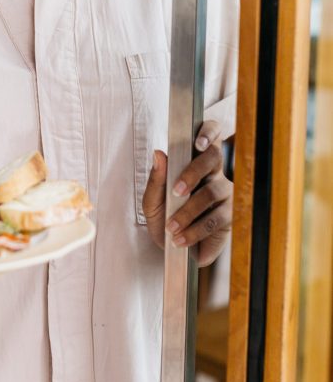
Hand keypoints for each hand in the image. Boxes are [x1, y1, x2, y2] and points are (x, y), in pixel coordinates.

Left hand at [141, 119, 232, 266]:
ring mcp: (225, 192)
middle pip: (214, 157)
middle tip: (176, 191)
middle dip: (194, 172)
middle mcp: (213, 172)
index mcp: (195, 159)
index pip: (211, 134)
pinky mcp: (230, 216)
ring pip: (214, 191)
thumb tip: (158, 154)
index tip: (198, 143)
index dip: (208, 132)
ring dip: (190, 210)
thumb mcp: (152, 200)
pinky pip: (217, 218)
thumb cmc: (163, 216)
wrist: (171, 248)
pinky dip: (196, 230)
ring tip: (172, 226)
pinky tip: (181, 238)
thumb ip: (155, 179)